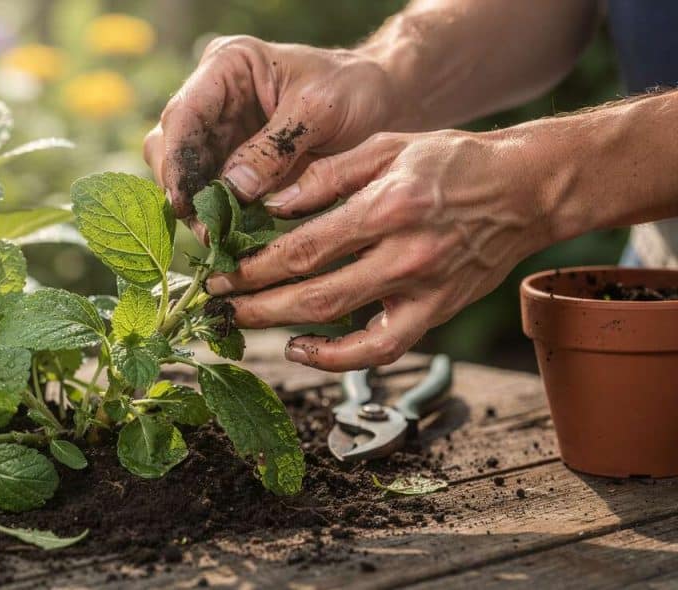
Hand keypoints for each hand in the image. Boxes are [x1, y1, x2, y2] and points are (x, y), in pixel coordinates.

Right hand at [143, 35, 401, 217]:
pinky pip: (209, 193)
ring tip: (219, 238)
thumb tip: (233, 188)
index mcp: (227, 66)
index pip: (183, 115)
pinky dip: (216, 217)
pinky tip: (229, 237)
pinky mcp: (230, 164)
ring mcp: (217, 133)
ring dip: (196, 209)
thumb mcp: (320, 110)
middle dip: (183, 190)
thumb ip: (277, 146)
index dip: (178, 162)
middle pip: (169, 147)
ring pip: (182, 176)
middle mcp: (211, 98)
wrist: (382, 102)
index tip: (185, 202)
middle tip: (207, 230)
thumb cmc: (354, 91)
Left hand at [204, 129, 554, 370]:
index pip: (304, 247)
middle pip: (313, 293)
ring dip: (283, 328)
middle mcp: (406, 254)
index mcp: (388, 206)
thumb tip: (271, 205)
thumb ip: (326, 174)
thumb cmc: (451, 161)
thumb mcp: (386, 146)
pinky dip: (337, 358)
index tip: (219, 271)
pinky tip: (301, 348)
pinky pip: (380, 350)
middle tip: (217, 303)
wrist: (524, 190)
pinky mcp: (436, 313)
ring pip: (341, 325)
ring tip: (245, 322)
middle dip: (255, 302)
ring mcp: (424, 290)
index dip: (253, 266)